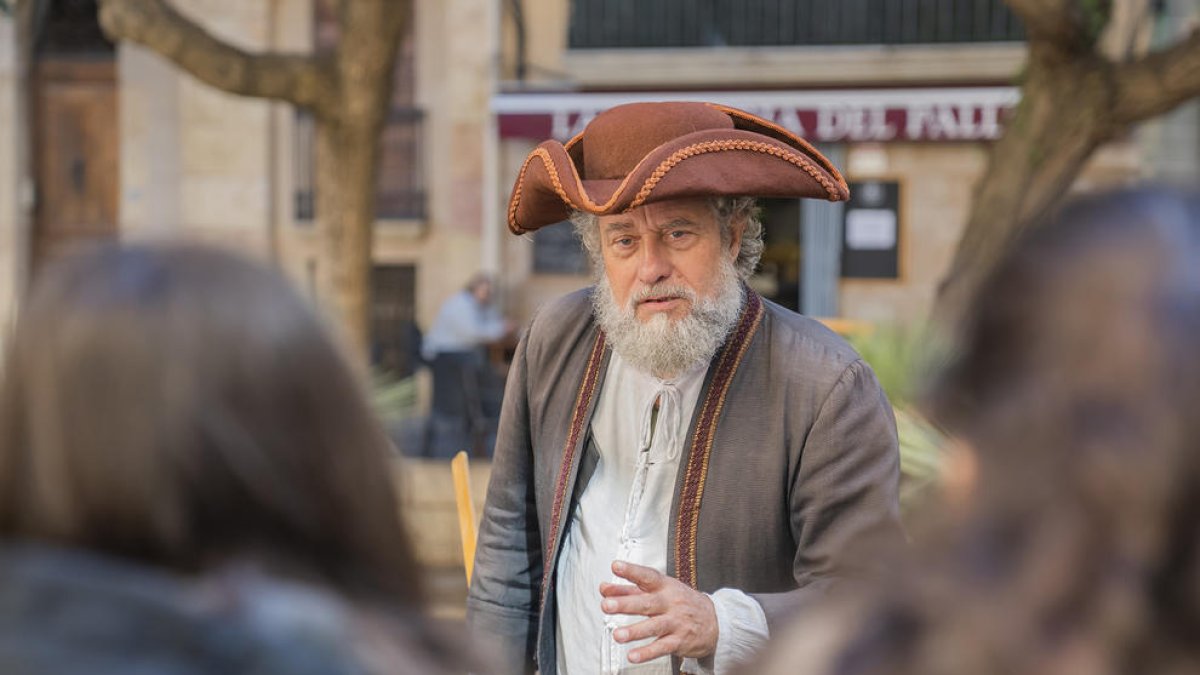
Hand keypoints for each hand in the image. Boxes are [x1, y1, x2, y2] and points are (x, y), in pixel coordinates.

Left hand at [599, 560, 718, 663]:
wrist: (715, 621)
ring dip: (635, 631)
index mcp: (664, 587)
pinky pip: (662, 647)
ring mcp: (676, 622)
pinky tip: (633, 655)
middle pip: (647, 603)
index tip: (616, 567)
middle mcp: (670, 603)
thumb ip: (630, 589)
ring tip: (617, 635)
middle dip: (626, 604)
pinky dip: (647, 652)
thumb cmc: (681, 602)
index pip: (647, 576)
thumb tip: (605, 589)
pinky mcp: (679, 641)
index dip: (631, 571)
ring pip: (654, 626)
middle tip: (607, 605)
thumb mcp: (659, 591)